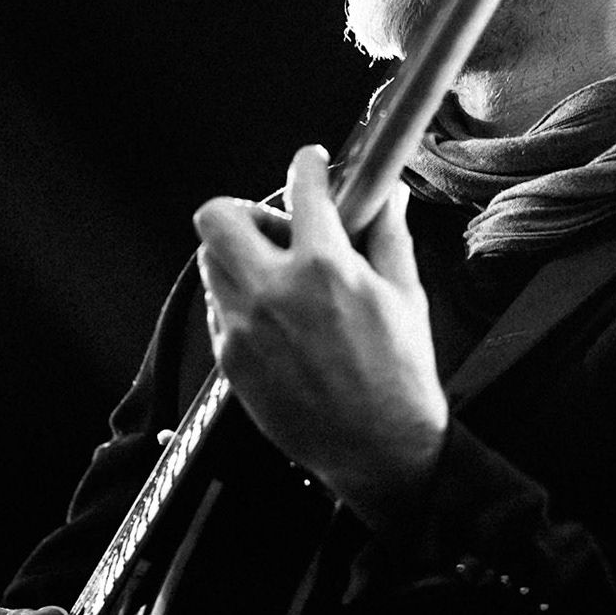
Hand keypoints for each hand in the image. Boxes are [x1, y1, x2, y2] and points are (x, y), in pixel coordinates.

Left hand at [192, 145, 446, 528]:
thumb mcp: (405, 295)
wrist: (378, 450)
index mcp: (324, 267)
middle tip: (276, 228)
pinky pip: (217, 309)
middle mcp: (273, 292)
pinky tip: (274, 316)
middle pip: (218, 217)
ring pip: (210, 261)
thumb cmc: (400, 376)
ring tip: (275, 274)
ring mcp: (244, 328)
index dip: (307, 165)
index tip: (311, 164)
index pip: (301, 188)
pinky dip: (238, 299)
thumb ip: (387, 235)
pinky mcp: (229, 360)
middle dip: (244, 210)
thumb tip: (388, 195)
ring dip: (238, 255)